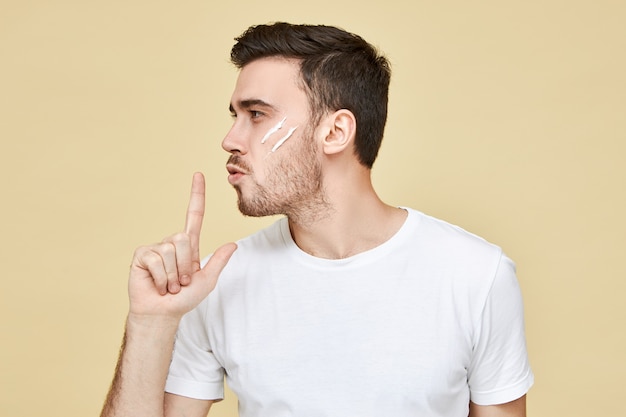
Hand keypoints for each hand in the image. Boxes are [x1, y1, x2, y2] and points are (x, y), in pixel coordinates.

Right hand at [127, 172, 236, 320]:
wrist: (162, 313)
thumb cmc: (184, 299)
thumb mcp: (207, 281)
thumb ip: (218, 262)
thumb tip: (233, 244)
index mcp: (189, 246)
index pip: (194, 215)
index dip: (197, 195)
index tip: (198, 174)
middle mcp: (172, 242)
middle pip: (184, 239)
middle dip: (185, 266)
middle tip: (180, 282)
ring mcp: (156, 247)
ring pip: (170, 250)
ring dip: (173, 274)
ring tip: (169, 285)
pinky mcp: (142, 254)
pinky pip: (156, 259)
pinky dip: (161, 277)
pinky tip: (157, 284)